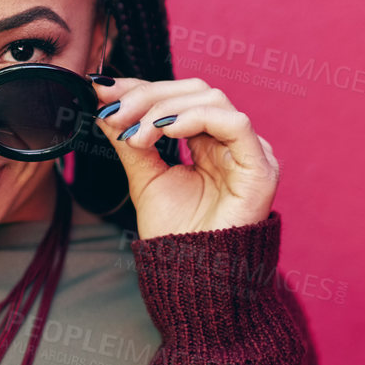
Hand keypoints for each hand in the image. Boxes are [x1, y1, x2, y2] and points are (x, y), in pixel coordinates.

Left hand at [91, 77, 279, 239]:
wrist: (193, 276)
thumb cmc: (175, 234)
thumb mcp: (144, 178)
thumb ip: (131, 142)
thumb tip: (106, 106)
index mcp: (208, 142)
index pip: (178, 97)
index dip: (142, 88)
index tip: (103, 89)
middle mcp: (231, 142)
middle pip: (195, 91)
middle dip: (149, 95)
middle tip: (115, 114)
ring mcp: (249, 152)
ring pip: (212, 100)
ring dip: (165, 109)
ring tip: (135, 136)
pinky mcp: (261, 168)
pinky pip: (235, 124)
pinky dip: (196, 118)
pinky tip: (165, 131)